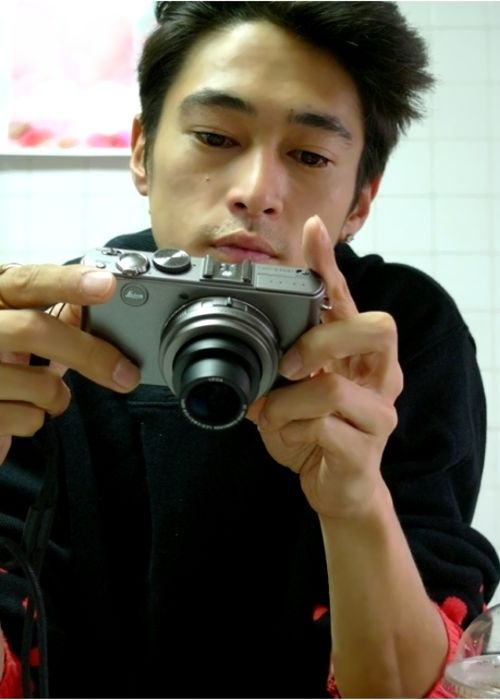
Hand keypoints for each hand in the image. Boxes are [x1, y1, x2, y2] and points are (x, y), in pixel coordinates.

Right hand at [0, 264, 139, 463]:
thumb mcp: (10, 318)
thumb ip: (48, 308)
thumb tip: (99, 298)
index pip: (27, 281)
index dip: (67, 282)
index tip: (105, 283)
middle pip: (35, 330)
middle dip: (89, 354)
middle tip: (126, 375)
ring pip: (41, 385)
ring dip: (56, 398)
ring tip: (34, 392)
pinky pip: (28, 420)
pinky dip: (33, 420)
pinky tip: (13, 410)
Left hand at [247, 216, 402, 517]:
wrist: (338, 489)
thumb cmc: (316, 435)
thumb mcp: (290, 394)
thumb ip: (273, 368)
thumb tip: (236, 350)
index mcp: (357, 354)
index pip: (347, 299)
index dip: (329, 265)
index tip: (312, 230)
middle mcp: (378, 375)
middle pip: (375, 328)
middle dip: (323, 340)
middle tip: (290, 364)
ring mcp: (379, 411)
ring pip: (334, 388)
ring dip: (288, 403)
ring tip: (274, 415)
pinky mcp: (367, 447)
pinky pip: (324, 428)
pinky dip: (292, 431)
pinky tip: (290, 438)